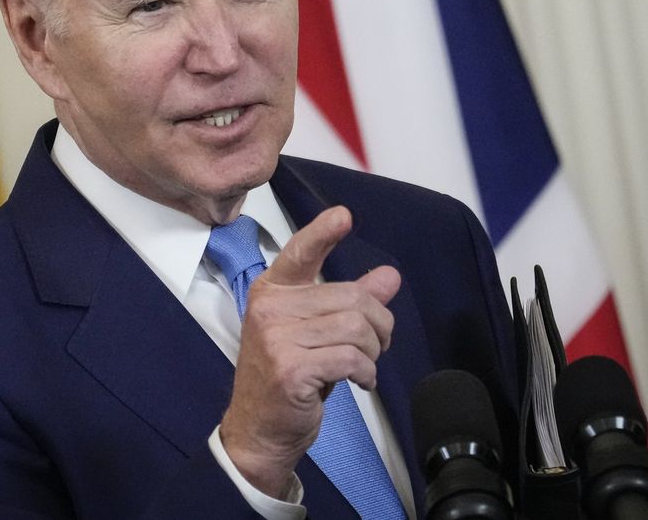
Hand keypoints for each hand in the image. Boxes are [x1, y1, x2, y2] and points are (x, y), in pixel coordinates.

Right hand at [217, 205, 400, 498]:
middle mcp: (270, 309)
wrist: (258, 431)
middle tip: (376, 345)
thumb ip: (350, 302)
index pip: (299, 254)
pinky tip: (360, 381)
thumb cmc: (287, 379)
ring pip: (355, 327)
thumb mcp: (317, 334)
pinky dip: (366, 372)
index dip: (323, 233)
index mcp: (272, 292)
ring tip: (364, 365)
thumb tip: (389, 276)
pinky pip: (351, 358)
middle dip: (378, 324)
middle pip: (351, 297)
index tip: (343, 216)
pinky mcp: (291, 368)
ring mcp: (277, 338)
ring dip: (373, 351)